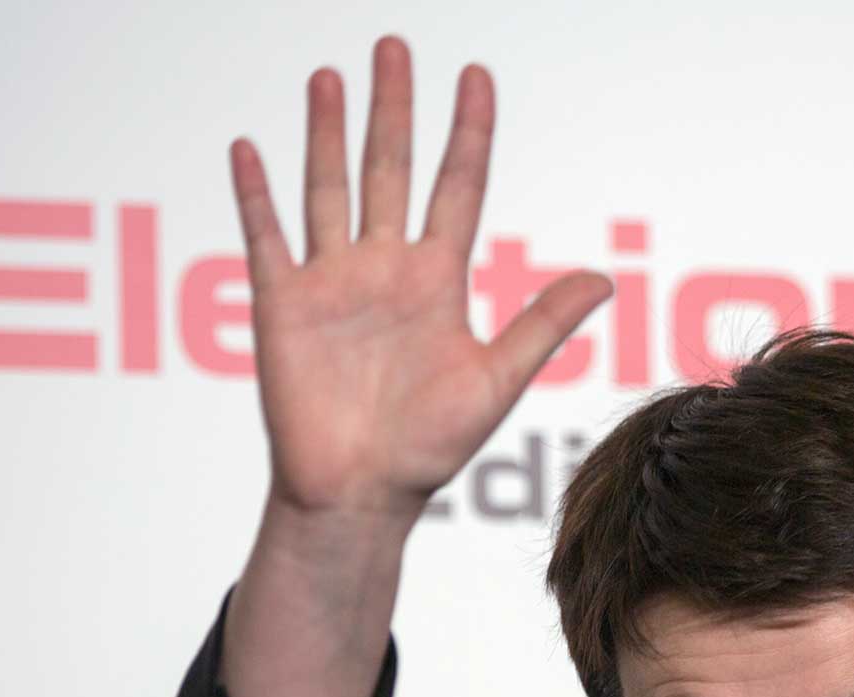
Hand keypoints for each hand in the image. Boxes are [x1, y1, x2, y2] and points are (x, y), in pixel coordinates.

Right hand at [229, 35, 609, 529]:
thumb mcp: (496, 380)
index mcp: (438, 282)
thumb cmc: (429, 448)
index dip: (468, 132)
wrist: (362, 494)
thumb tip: (604, 280)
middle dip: (394, 109)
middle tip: (395, 45)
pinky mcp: (284, 304)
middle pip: (391, 170)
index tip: (476, 76)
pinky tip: (250, 146)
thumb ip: (542, 325)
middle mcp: (385, 270)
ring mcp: (332, 282)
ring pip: (329, 188)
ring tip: (330, 75)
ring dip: (326, 132)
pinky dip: (256, 193)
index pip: (458, 187)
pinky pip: (267, 236)